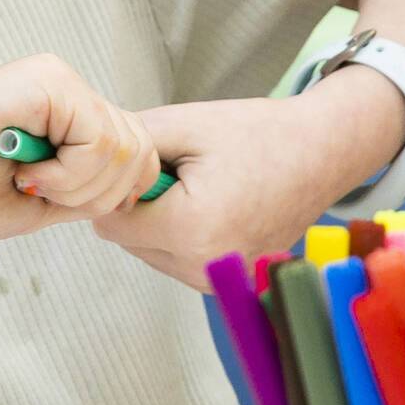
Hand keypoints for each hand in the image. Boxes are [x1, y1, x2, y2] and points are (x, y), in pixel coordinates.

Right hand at [0, 52, 157, 243]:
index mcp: (64, 109)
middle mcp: (65, 85)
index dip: (119, 190)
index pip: (134, 147)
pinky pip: (99, 139)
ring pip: (124, 146)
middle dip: (101, 195)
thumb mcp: (45, 200)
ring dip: (80, 188)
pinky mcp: (47, 79)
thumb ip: (91, 188)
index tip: (66, 206)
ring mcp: (57, 77)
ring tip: (30, 184)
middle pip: (140, 147)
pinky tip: (26, 173)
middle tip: (45, 197)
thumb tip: (139, 186)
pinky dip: (69, 175)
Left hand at [93, 80, 404, 288]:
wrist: (323, 152)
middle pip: (128, 241)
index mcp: (191, 228)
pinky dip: (182, 234)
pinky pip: (177, 259)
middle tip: (181, 171)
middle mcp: (204, 265)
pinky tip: (213, 205)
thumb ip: (125, 147)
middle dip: (140, 205)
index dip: (118, 187)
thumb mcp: (184, 124)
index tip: (146, 163)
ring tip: (201, 187)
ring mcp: (219, 279)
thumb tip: (82, 165)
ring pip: (150, 252)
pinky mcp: (229, 281)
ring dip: (160, 222)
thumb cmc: (259, 133)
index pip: (110, 222)